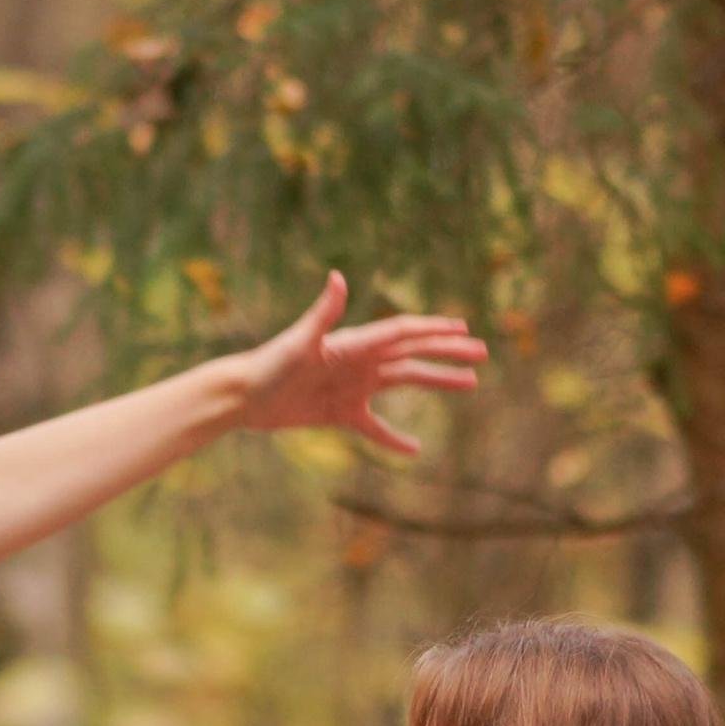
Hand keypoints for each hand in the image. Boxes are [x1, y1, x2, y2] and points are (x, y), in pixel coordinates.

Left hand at [228, 271, 485, 455]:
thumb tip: (338, 277)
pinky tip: (415, 448)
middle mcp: (360, 360)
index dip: (434, 330)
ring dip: (436, 382)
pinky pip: (375, 426)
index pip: (404, 333)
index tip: (464, 329)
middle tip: (481, 354)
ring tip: (469, 385)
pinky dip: (394, 437)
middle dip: (448, 353)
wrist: (243, 395)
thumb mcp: (300, 341)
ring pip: (404, 383)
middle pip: (413, 355)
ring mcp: (352, 386)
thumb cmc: (269, 365)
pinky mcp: (340, 412)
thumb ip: (322, 312)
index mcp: (355, 342)